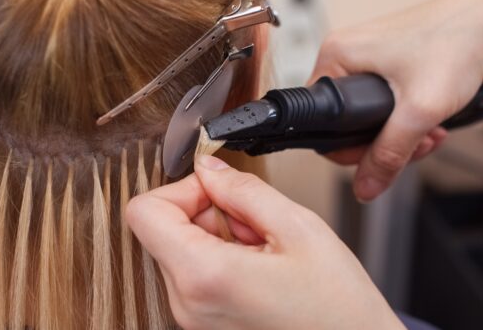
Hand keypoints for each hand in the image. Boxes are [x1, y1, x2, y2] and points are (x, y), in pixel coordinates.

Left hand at [126, 155, 403, 329]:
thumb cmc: (338, 307)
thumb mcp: (298, 229)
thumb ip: (244, 190)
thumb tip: (209, 168)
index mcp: (203, 276)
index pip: (144, 211)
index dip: (181, 189)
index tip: (217, 190)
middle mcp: (187, 303)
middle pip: (163, 229)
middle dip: (207, 212)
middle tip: (255, 223)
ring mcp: (193, 319)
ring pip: (180, 249)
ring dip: (218, 236)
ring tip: (264, 250)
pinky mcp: (203, 325)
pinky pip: (195, 275)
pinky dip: (222, 259)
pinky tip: (260, 268)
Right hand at [311, 0, 482, 200]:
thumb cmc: (456, 44)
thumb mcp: (419, 110)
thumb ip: (388, 154)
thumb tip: (364, 187)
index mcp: (335, 55)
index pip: (321, 121)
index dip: (350, 149)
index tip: (382, 154)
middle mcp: (346, 52)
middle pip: (346, 122)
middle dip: (384, 142)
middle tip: (415, 144)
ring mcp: (367, 55)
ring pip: (368, 115)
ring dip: (400, 133)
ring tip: (430, 132)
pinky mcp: (387, 60)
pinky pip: (384, 102)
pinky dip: (407, 117)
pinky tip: (431, 119)